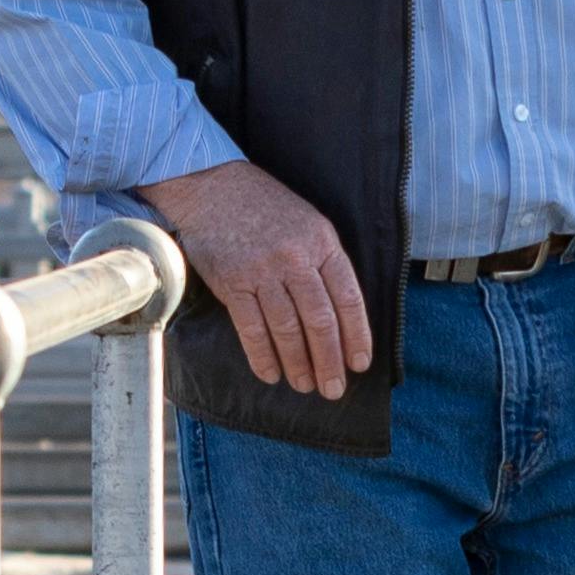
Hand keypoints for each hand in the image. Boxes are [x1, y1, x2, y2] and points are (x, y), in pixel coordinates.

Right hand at [141, 159, 372, 397]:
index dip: (357, 336)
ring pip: (288, 329)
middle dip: (329, 360)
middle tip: (333, 389)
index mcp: (323, 243)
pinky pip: (251, 328)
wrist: (214, 186)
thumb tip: (340, 317)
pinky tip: (270, 374)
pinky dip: (262, 356)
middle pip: (320, 320)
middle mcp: (296, 258)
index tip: (359, 364)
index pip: (348, 299)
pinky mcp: (232, 282)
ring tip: (304, 385)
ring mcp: (262, 271)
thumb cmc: (267, 209)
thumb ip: (325, 263)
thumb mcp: (309, 224)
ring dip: (298, 364)